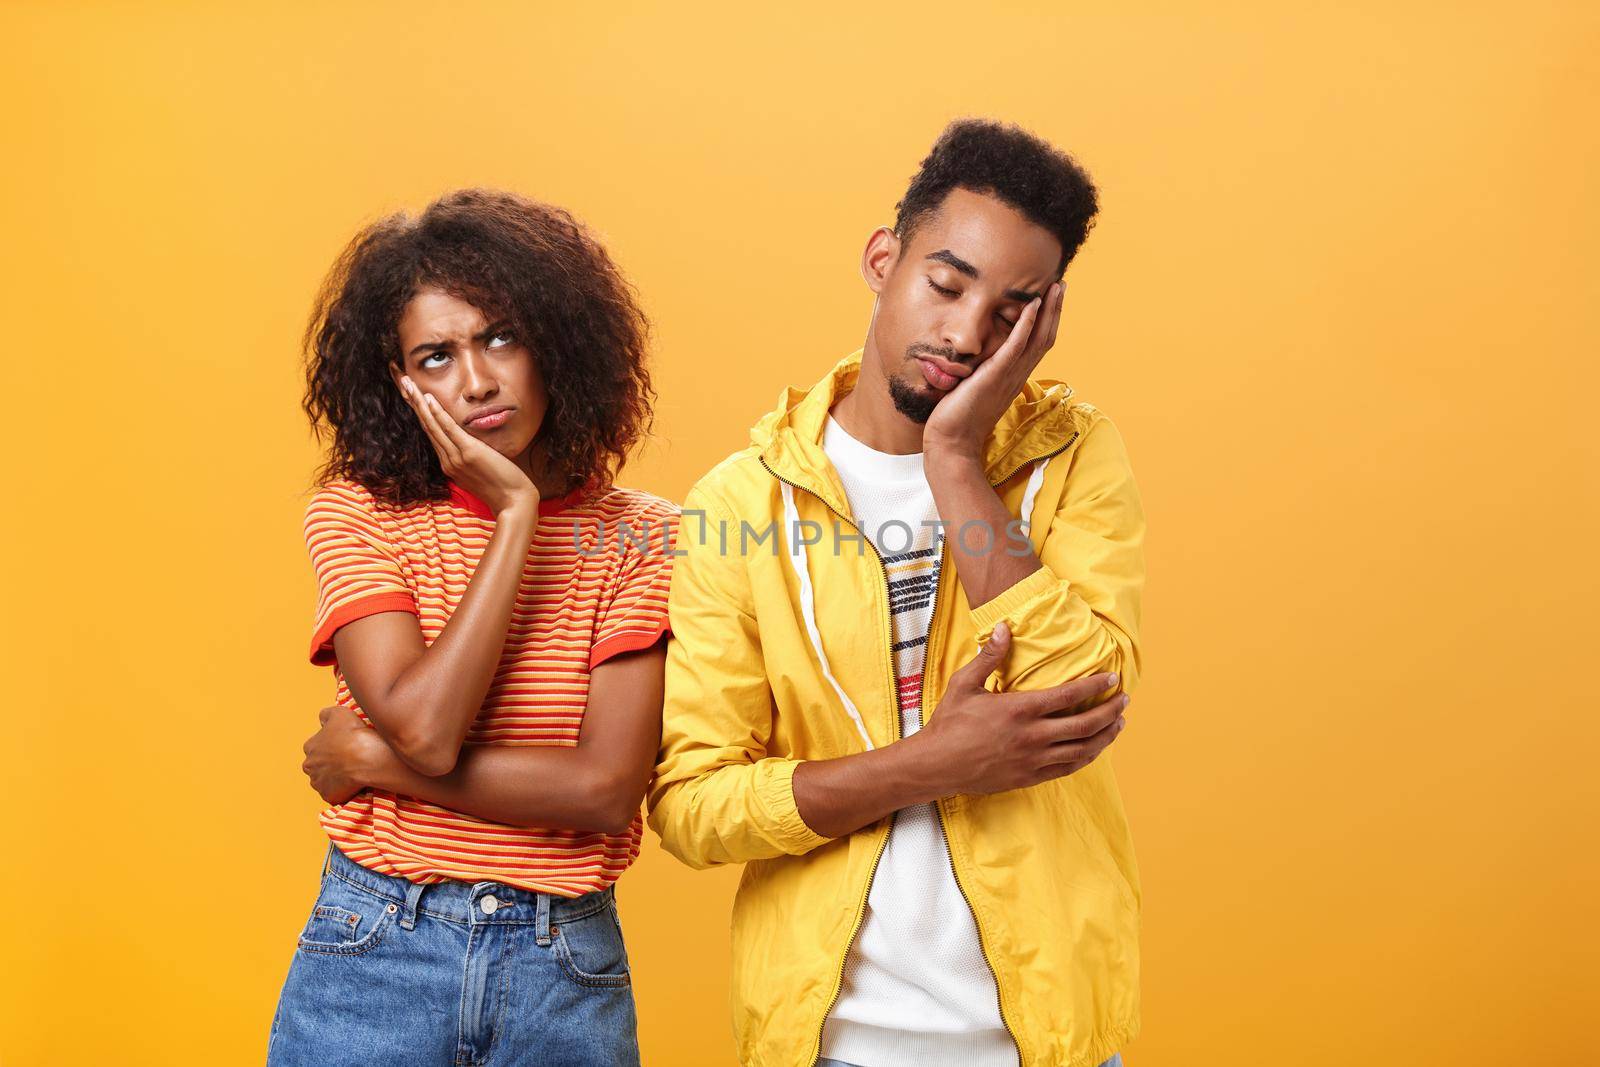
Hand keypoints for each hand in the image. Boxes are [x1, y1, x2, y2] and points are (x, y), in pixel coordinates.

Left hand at [301, 704, 387, 805]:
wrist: (367, 759)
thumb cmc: (354, 734)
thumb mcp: (340, 712)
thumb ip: (326, 714)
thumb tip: (322, 719)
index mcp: (310, 747)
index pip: (316, 746)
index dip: (331, 745)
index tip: (343, 745)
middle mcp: (309, 766)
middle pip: (318, 764)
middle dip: (330, 763)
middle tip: (349, 758)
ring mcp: (318, 783)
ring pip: (325, 780)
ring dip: (335, 777)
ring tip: (353, 771)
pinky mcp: (329, 796)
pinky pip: (334, 793)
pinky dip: (342, 789)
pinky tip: (354, 782)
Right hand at [398, 375, 539, 518]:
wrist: (514, 504)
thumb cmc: (502, 488)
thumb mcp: (480, 471)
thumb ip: (470, 458)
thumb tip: (469, 446)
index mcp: (449, 463)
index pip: (431, 432)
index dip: (419, 412)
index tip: (410, 394)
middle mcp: (447, 460)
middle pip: (426, 425)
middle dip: (412, 402)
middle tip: (402, 380)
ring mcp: (456, 458)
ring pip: (432, 425)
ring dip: (418, 403)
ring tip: (408, 383)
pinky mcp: (469, 454)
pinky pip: (449, 430)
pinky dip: (437, 414)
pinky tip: (428, 399)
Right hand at [913, 621, 1126, 794]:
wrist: (936, 765)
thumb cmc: (949, 722)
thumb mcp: (964, 684)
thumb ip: (989, 657)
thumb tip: (1005, 627)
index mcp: (1020, 710)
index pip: (1070, 696)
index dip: (1096, 685)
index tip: (1112, 677)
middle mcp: (1032, 736)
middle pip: (1085, 725)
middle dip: (1110, 711)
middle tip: (1124, 700)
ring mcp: (1033, 760)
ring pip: (1082, 750)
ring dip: (1105, 736)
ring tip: (1119, 724)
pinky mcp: (1030, 777)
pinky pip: (1067, 768)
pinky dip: (1087, 757)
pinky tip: (1094, 749)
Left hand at [924, 282, 1064, 459]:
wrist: (951, 443)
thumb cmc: (958, 418)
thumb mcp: (974, 388)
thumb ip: (982, 371)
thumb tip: (977, 358)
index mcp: (1014, 378)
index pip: (1038, 344)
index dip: (1048, 321)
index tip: (1051, 299)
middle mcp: (1017, 376)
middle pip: (1045, 338)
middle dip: (1055, 310)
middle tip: (1061, 284)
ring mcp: (1008, 377)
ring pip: (1037, 339)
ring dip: (1048, 311)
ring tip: (1055, 287)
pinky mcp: (994, 376)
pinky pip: (1015, 347)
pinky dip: (1026, 325)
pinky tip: (1032, 306)